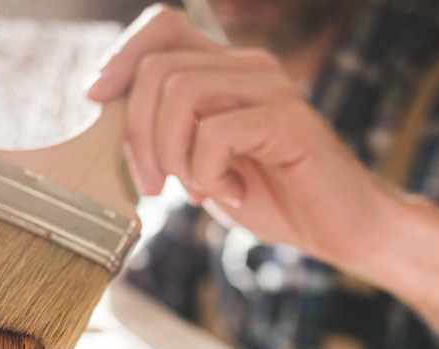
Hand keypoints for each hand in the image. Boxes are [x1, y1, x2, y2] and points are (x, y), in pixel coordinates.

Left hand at [86, 4, 389, 266]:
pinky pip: (218, 133)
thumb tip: (105, 116)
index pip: (162, 26)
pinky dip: (209, 173)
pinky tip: (232, 194)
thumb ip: (164, 134)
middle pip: (158, 67)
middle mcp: (248, 66)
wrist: (341, 231)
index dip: (120, 57)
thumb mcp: (199, 162)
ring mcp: (272, 88)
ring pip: (182, 93)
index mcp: (225, 69)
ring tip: (193, 190)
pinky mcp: (291, 120)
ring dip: (170, 153)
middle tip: (151, 185)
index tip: (97, 99)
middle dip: (137, 133)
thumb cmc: (271, 196)